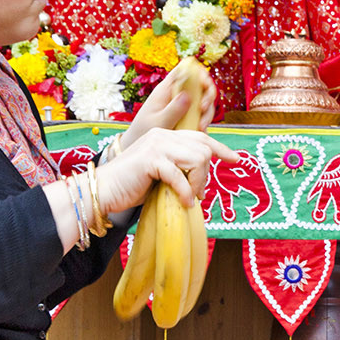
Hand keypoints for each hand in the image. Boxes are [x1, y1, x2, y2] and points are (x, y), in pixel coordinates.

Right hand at [93, 126, 238, 215]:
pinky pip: (180, 175)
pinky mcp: (150, 159)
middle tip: (197, 193)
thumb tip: (202, 178)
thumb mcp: (161, 173)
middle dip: (206, 174)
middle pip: (203, 148)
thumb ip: (179, 168)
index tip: (236, 159)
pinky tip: (184, 204)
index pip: (200, 137)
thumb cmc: (131, 186)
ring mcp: (156, 144)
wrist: (103, 191)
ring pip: (197, 158)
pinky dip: (186, 192)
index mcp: (165, 135)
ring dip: (198, 182)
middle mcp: (162, 135)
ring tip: (190, 198)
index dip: (220, 148)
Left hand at [126, 64, 217, 142]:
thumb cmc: (143, 131)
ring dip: (207, 113)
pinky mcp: (188, 117)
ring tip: (200, 127)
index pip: (185, 70)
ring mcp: (184, 106)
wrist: (138, 144)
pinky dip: (205, 123)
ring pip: (205, 101)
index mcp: (167, 89)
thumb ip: (172, 110)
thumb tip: (188, 95)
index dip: (198, 72)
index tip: (204, 84)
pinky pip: (202, 116)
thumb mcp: (157, 122)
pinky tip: (199, 132)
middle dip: (208, 95)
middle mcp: (178, 94)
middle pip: (201, 85)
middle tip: (203, 109)